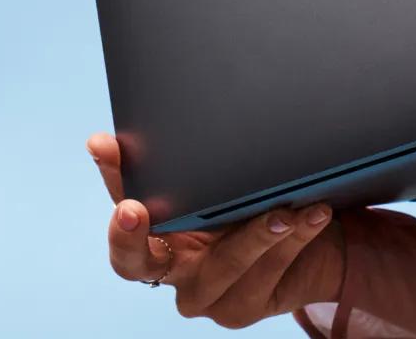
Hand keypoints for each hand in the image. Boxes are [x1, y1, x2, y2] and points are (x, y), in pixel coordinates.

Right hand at [87, 132, 341, 328]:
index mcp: (153, 231)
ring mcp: (201, 293)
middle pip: (132, 260)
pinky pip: (266, 273)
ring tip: (285, 207)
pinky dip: (292, 240)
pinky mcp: (239, 308)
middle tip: (135, 208)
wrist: (312, 248)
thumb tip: (198, 106)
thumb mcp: (231, 181)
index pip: (120, 198)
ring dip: (257, 232)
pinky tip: (312, 215)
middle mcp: (167, 267)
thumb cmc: (260, 206)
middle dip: (130, 233)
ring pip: (223, 263)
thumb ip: (207, 160)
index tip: (102, 145)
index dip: (110, 173)